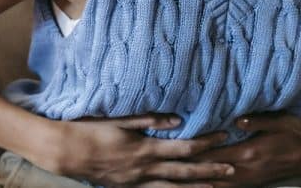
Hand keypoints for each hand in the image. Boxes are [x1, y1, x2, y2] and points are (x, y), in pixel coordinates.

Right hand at [53, 113, 236, 187]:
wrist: (68, 151)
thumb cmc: (94, 129)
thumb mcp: (122, 120)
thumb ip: (150, 120)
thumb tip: (178, 120)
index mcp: (145, 149)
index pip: (184, 148)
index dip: (206, 144)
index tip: (223, 136)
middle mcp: (145, 169)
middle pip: (184, 171)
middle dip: (210, 170)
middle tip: (232, 169)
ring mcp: (137, 182)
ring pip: (173, 187)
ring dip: (196, 186)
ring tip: (216, 187)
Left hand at [185, 111, 300, 187]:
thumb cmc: (296, 131)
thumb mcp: (278, 120)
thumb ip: (256, 121)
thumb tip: (236, 119)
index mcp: (249, 153)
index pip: (215, 155)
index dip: (195, 153)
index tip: (176, 149)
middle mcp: (247, 170)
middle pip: (213, 173)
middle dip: (192, 171)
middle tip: (170, 168)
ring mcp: (252, 179)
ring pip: (220, 184)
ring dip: (202, 181)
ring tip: (181, 180)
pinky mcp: (256, 182)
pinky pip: (231, 187)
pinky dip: (217, 186)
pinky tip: (205, 185)